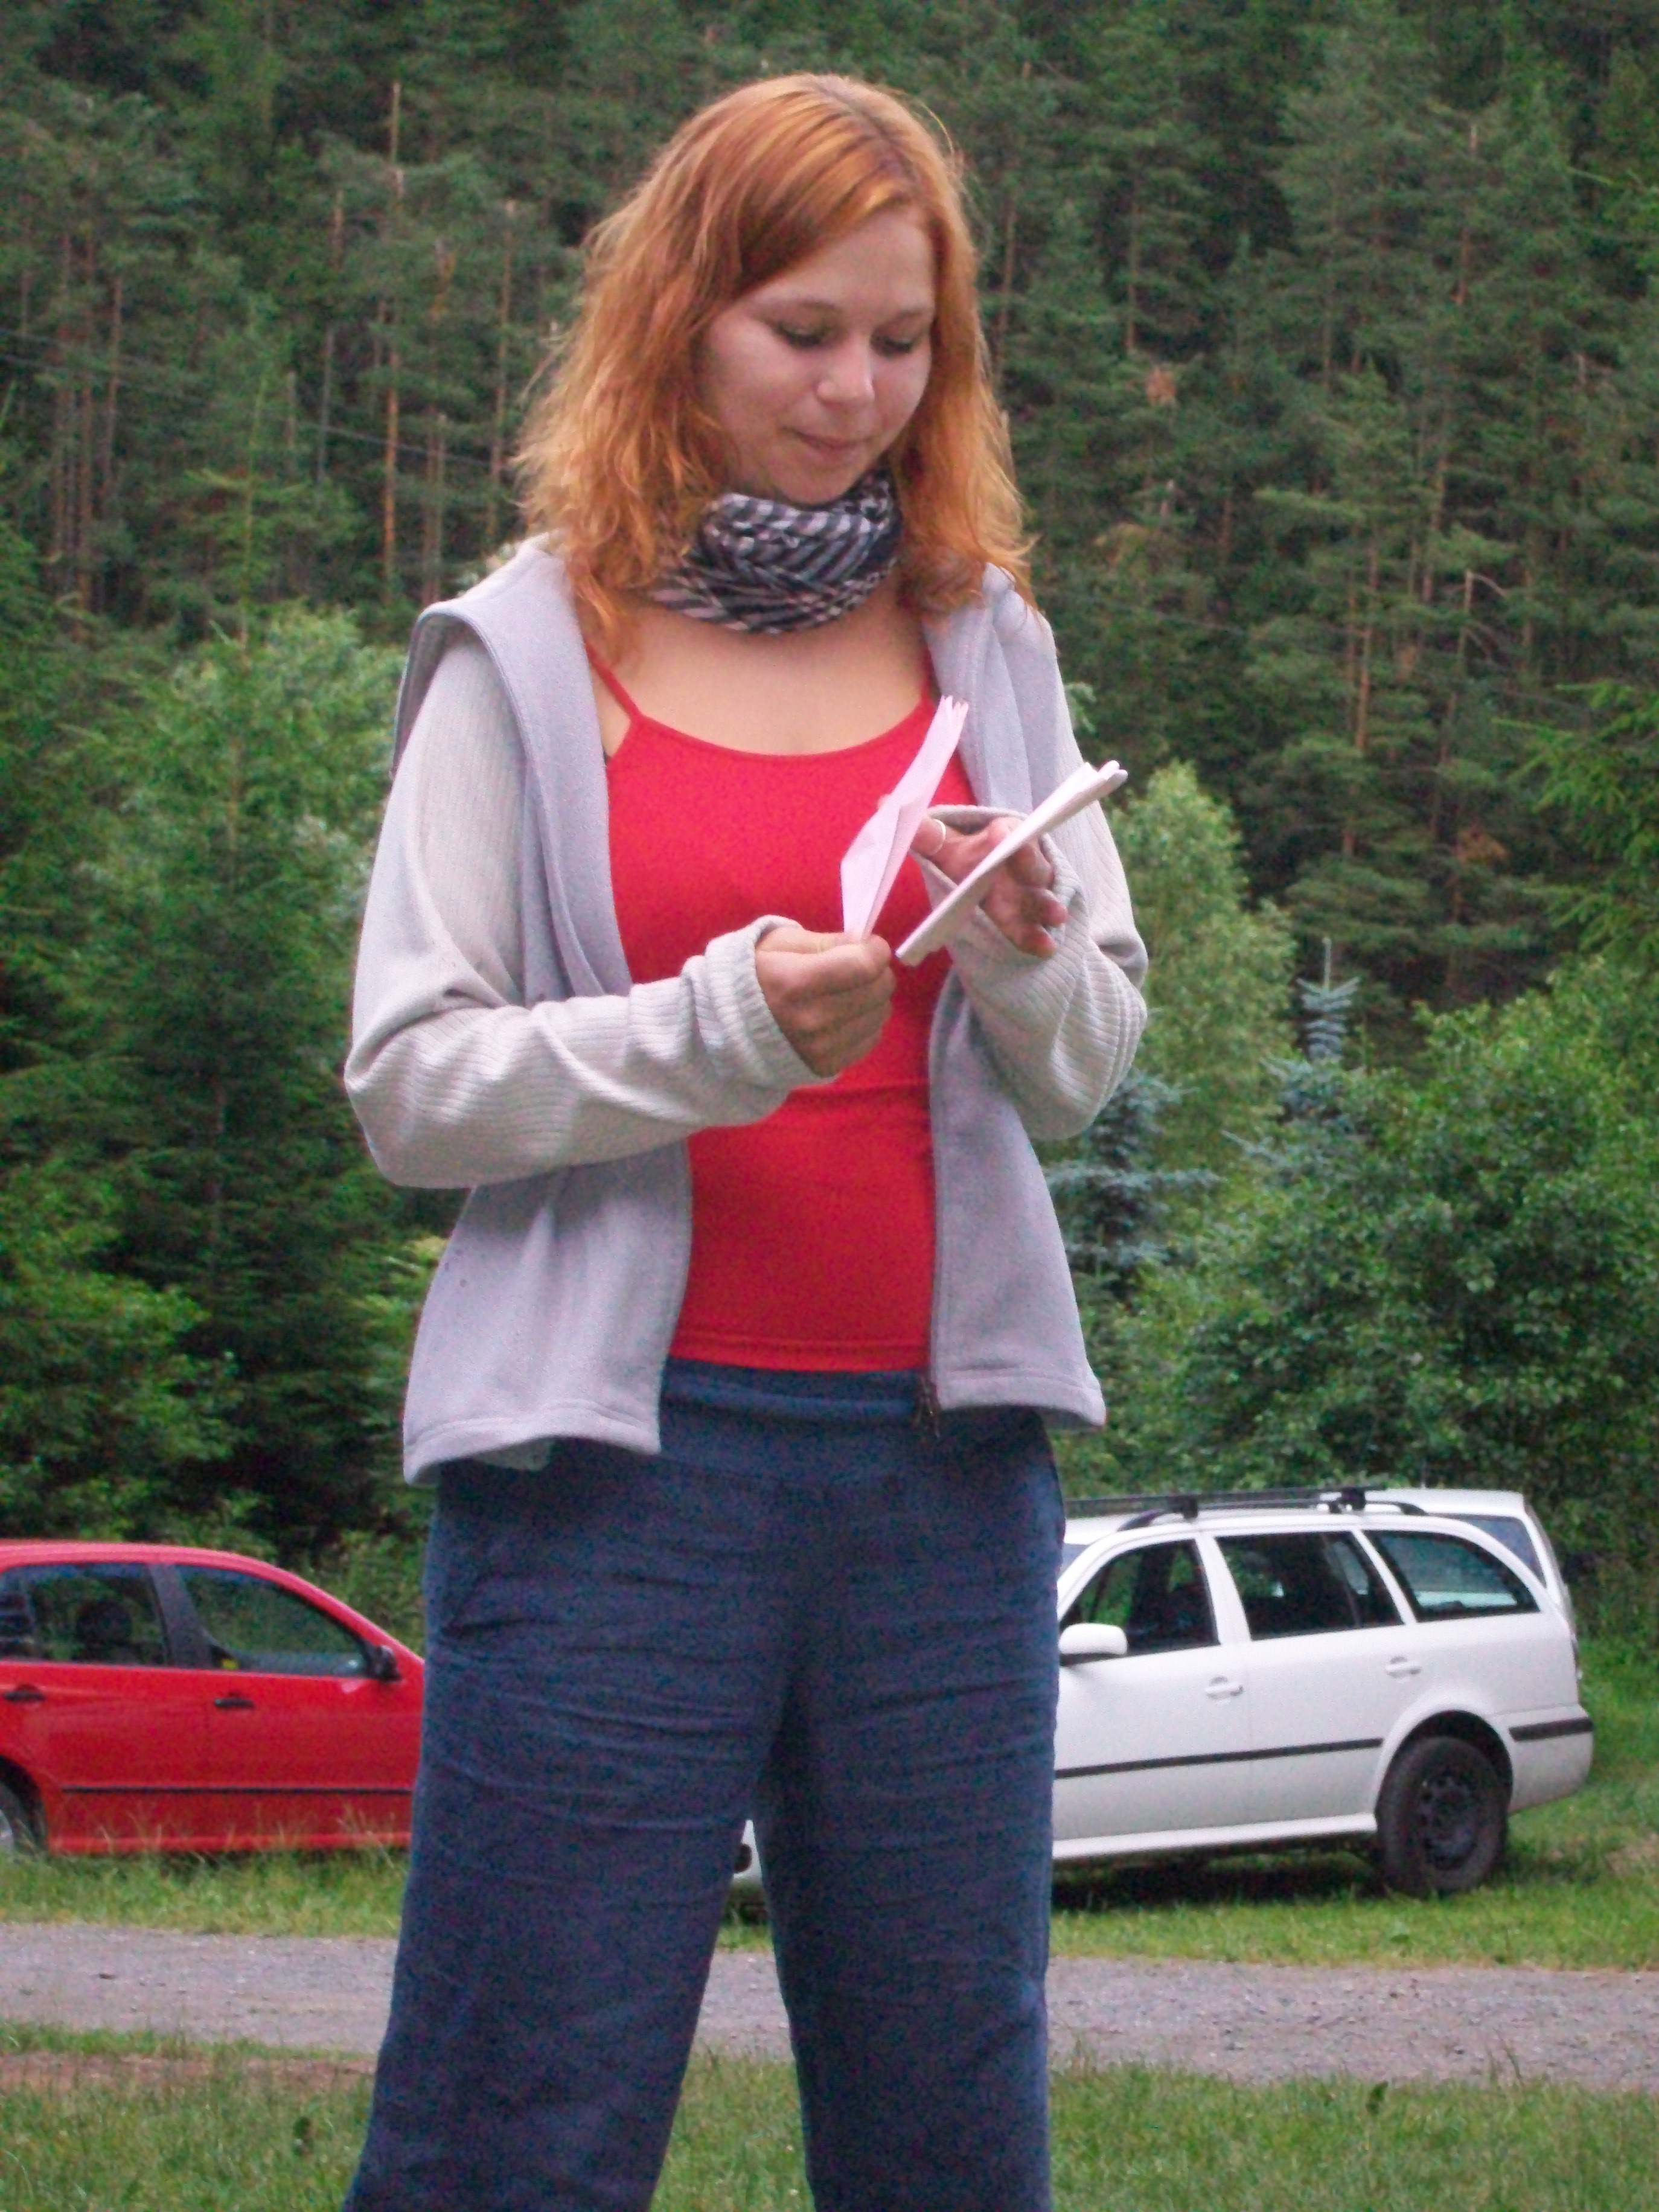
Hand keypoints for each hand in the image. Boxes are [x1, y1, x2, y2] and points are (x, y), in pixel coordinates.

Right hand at [756, 926, 894, 1075]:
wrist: (729, 1026)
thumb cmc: (756, 975)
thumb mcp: (781, 943)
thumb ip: (827, 941)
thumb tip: (865, 943)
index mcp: (796, 983)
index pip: (864, 965)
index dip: (875, 949)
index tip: (869, 945)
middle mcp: (812, 1020)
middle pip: (878, 990)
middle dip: (877, 971)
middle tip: (859, 966)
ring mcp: (821, 1048)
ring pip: (880, 1014)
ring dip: (873, 997)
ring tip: (850, 991)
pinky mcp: (827, 1066)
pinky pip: (871, 1038)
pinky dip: (866, 1022)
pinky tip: (845, 1014)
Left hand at [913, 816, 1067, 956]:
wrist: (982, 874)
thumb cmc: (963, 857)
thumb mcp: (942, 844)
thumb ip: (922, 831)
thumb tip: (884, 803)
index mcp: (1000, 834)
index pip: (1008, 833)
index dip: (1007, 839)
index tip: (1002, 840)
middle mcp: (1020, 858)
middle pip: (1028, 868)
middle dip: (1033, 877)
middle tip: (1035, 881)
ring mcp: (1031, 887)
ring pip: (1037, 897)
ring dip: (1044, 910)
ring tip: (1053, 925)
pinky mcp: (1035, 910)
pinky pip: (1038, 922)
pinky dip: (1040, 937)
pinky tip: (1047, 949)